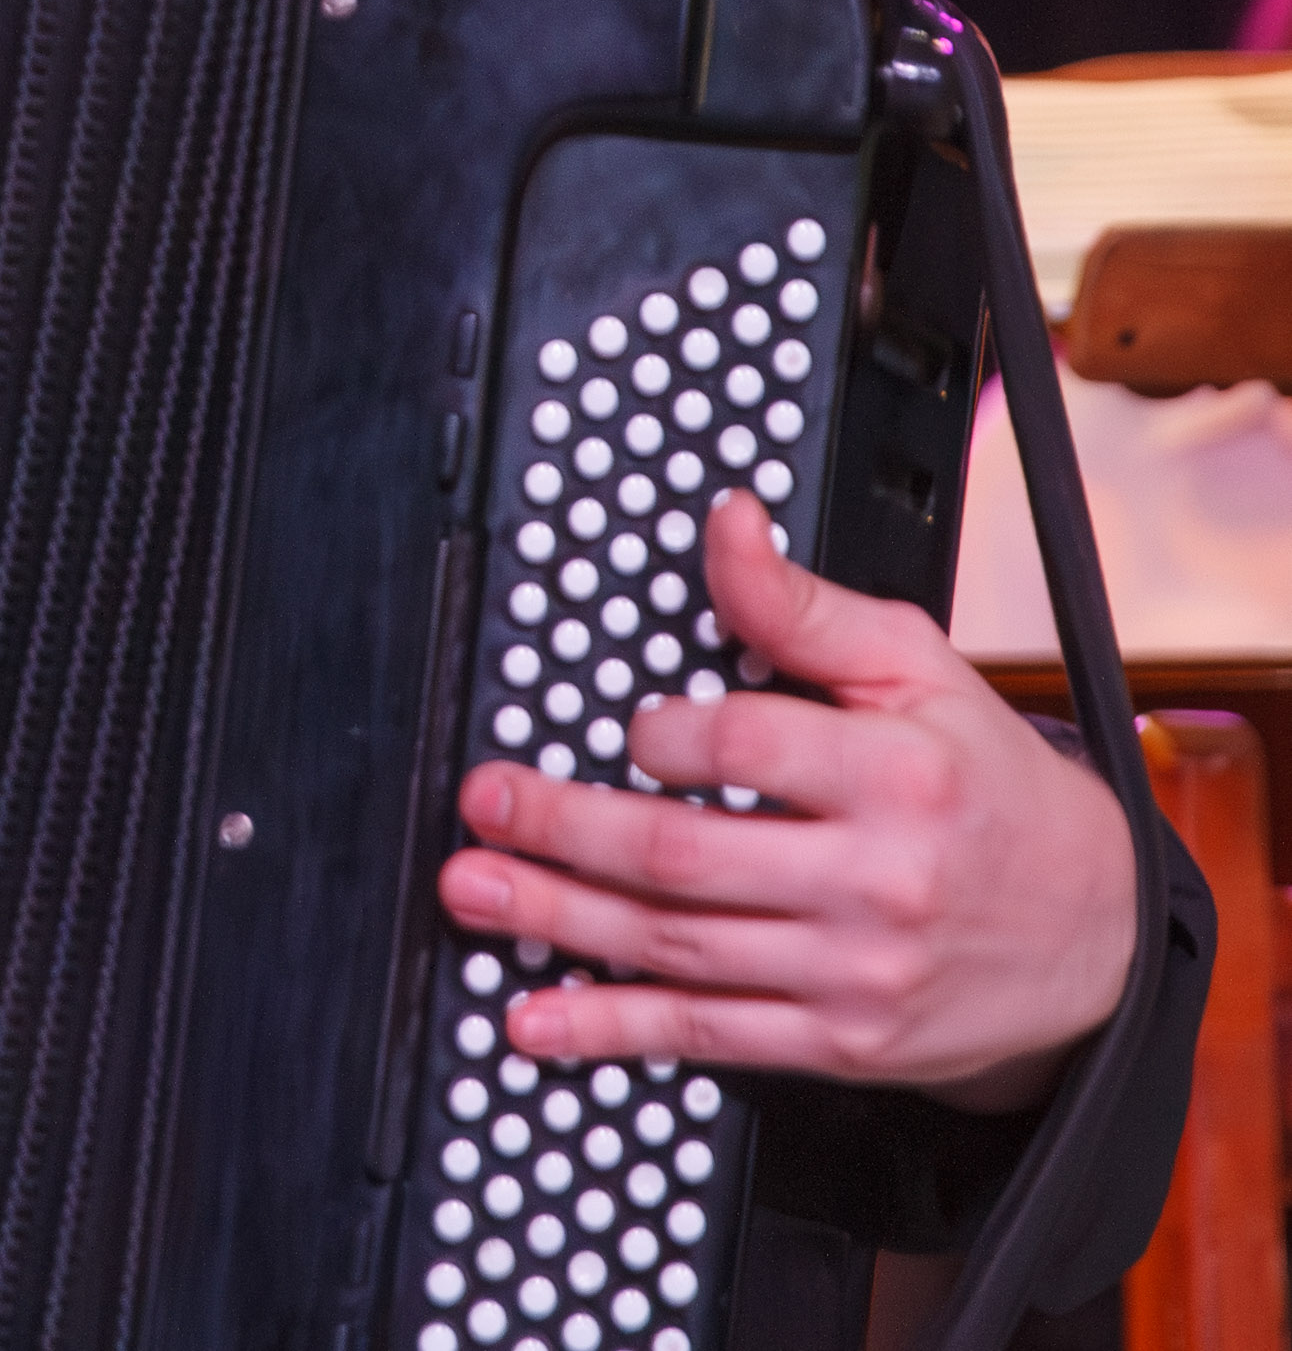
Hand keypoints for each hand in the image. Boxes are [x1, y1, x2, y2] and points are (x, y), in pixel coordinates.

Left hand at [440, 489, 1136, 1109]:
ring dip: (557, 919)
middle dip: (565, 828)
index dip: (664, 734)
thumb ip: (803, 608)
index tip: (624, 729)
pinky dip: (611, 1028)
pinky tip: (537, 1018)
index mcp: (900, 776)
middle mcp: (878, 880)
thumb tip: (724, 525)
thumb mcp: (918, 672)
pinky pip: (707, 1036)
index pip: (746, 747)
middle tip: (484, 803)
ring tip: (472, 888)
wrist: (1095, 938)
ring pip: (678, 946)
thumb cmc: (988, 787)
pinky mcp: (839, 1043)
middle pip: (688, 856)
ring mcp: (855, 973)